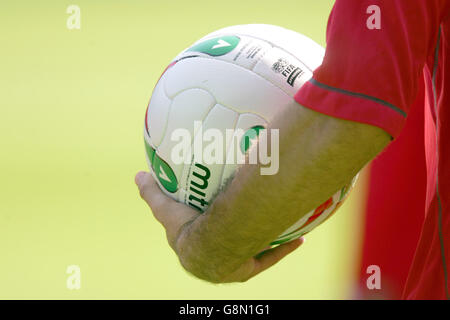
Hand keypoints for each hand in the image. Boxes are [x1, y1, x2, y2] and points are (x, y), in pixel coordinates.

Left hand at [135, 171, 303, 282]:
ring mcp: (233, 266)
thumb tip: (137, 174)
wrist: (210, 246)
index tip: (205, 218)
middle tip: (241, 218)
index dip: (199, 228)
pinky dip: (284, 248)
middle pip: (226, 247)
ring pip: (251, 253)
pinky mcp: (250, 268)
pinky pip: (271, 257)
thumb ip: (151, 191)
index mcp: (193, 250)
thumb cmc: (186, 226)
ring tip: (271, 225)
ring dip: (261, 242)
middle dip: (233, 237)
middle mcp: (214, 261)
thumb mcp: (163, 206)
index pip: (195, 240)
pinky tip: (300, 238)